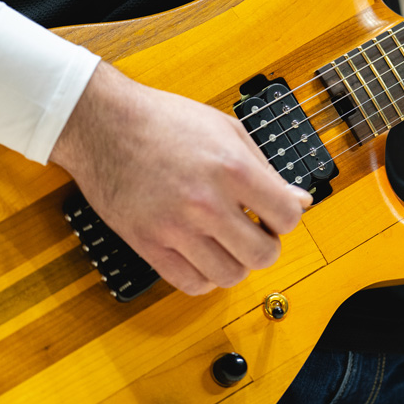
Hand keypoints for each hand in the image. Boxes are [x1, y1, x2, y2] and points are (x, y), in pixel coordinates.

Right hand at [49, 62, 311, 294]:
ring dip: (235, 263)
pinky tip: (201, 255)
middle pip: (263, 255)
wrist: (103, 122)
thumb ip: (266, 169)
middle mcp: (206, 202)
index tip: (273, 213)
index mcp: (232, 168)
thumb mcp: (226, 130)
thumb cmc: (163, 120)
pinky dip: (203, 277)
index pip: (287, 217)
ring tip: (225, 242)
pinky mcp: (147, 243)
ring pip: (229, 276)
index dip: (286, 217)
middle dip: (265, 246)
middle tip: (253, 231)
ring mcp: (175, 227)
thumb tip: (300, 199)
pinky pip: (190, 284)